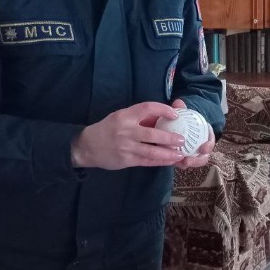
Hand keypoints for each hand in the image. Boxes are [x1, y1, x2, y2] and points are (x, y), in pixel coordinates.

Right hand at [71, 102, 185, 169]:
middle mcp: (126, 130)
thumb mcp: (120, 117)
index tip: (175, 114)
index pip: (147, 108)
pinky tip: (170, 161)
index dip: (163, 110)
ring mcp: (126, 146)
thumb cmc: (108, 129)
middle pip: (152, 133)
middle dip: (169, 137)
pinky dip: (160, 161)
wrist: (87, 146)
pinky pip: (146, 161)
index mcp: (125, 115)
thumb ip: (139, 117)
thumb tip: (164, 116)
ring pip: (151, 150)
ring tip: (180, 154)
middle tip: (182, 139)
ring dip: (168, 153)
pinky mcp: (126, 160)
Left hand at [170, 98, 215, 168]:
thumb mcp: (184, 114)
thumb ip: (181, 109)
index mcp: (205, 135)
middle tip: (187, 161)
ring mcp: (194, 154)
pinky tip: (171, 163)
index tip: (203, 148)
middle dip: (197, 161)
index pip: (210, 141)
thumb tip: (178, 102)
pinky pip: (183, 163)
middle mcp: (202, 147)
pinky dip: (179, 163)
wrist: (178, 125)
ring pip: (194, 162)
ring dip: (188, 164)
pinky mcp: (185, 158)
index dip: (208, 146)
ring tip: (179, 164)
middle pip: (203, 157)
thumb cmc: (184, 120)